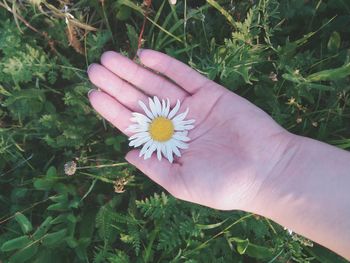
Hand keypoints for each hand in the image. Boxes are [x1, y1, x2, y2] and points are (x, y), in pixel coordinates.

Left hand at [87, 49, 295, 210]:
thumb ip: (154, 168)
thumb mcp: (181, 183)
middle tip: (94, 70)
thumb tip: (127, 151)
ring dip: (133, 71)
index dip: (113, 110)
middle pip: (140, 100)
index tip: (93, 95)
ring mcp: (193, 107)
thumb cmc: (225, 185)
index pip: (134, 124)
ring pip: (157, 84)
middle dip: (117, 85)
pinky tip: (144, 56)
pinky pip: (184, 75)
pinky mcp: (211, 94)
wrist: (267, 171)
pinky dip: (165, 65)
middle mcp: (176, 124)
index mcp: (167, 146)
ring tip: (110, 59)